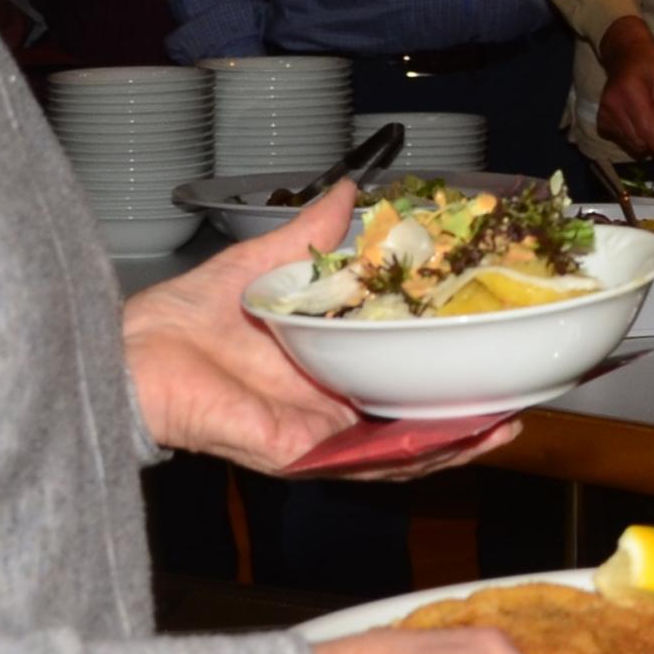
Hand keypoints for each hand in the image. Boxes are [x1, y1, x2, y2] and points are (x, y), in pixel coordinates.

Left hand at [121, 190, 511, 477]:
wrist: (129, 355)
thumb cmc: (178, 321)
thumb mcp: (262, 263)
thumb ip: (308, 234)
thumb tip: (349, 189)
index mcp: (323, 370)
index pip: (398, 379)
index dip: (447, 372)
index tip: (492, 346)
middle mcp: (326, 410)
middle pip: (413, 426)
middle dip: (470, 419)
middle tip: (523, 399)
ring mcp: (317, 438)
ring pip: (402, 454)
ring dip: (456, 443)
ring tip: (504, 426)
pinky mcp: (301, 452)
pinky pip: (367, 464)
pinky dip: (415, 456)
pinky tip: (453, 440)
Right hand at [595, 18, 653, 158]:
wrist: (625, 54)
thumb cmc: (651, 65)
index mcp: (631, 93)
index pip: (647, 131)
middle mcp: (613, 106)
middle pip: (638, 142)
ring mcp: (604, 114)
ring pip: (630, 144)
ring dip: (645, 142)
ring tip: (653, 125)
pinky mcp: (601, 121)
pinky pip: (621, 140)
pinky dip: (633, 138)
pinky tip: (638, 122)